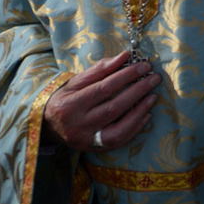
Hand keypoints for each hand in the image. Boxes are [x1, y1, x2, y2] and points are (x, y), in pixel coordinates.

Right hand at [43, 53, 159, 152]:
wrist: (48, 125)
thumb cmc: (66, 98)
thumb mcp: (77, 81)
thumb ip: (101, 69)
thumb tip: (125, 55)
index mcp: (70, 104)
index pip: (104, 88)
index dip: (126, 76)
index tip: (144, 65)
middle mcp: (77, 124)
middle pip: (113, 107)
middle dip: (138, 91)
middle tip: (154, 78)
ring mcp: (86, 139)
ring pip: (118, 128)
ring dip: (139, 111)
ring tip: (153, 95)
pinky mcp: (94, 149)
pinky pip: (119, 140)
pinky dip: (135, 127)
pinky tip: (146, 114)